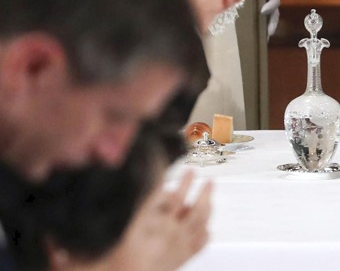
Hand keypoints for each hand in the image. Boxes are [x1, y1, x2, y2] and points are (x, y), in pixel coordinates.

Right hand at [57, 170, 211, 270]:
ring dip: (204, 199)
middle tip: (191, 170)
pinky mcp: (180, 262)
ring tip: (209, 186)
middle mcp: (159, 235)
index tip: (161, 160)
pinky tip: (208, 227)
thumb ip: (63, 247)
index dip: (158, 174)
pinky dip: (205, 231)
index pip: (151, 192)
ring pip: (197, 217)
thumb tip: (48, 233)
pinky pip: (199, 243)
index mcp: (134, 229)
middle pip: (180, 200)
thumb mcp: (76, 261)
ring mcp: (173, 247)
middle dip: (186, 182)